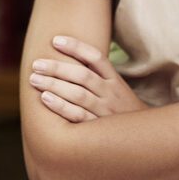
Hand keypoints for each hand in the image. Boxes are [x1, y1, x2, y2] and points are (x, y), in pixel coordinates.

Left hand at [29, 35, 148, 122]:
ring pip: (78, 94)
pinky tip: (45, 98)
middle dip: (57, 68)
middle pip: (82, 75)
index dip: (76, 47)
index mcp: (115, 80)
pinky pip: (78, 116)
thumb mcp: (117, 90)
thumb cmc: (122, 111)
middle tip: (36, 64)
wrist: (144, 139)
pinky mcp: (99, 129)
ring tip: (34, 79)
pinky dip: (61, 106)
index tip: (55, 40)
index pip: (96, 58)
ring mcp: (106, 111)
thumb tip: (68, 60)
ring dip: (54, 85)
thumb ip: (98, 76)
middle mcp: (111, 93)